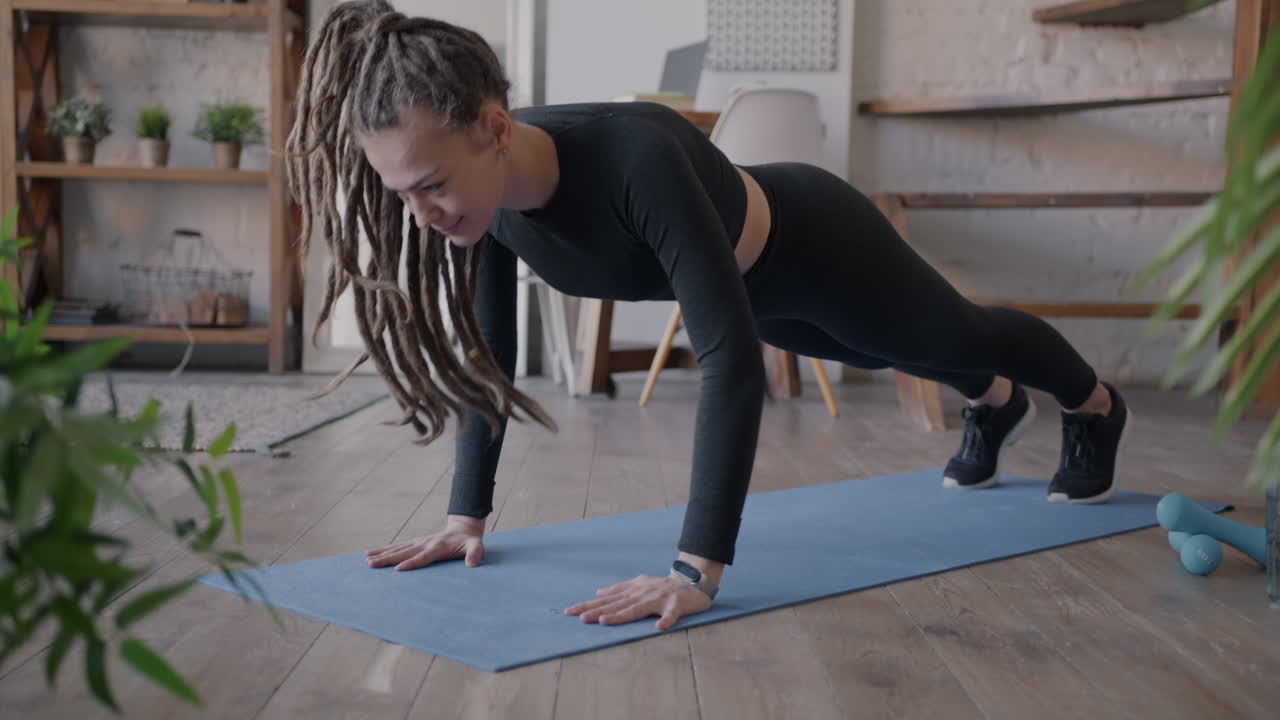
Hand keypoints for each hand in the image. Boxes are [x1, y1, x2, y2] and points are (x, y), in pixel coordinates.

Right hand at [365, 515, 485, 570]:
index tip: (397, 570)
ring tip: (366, 559)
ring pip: (397, 548)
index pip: (423, 557)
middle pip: (404, 552)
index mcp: (438, 547)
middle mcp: (425, 543)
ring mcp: (419, 542)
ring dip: (382, 553)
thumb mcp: (477, 546)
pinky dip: (384, 549)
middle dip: (387, 558)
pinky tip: (371, 553)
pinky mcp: (415, 542)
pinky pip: (398, 547)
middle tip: (371, 564)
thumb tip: (472, 564)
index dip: (411, 563)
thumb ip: (475, 554)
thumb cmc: (469, 542)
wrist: (463, 529)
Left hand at [564, 574, 713, 629]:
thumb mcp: (638, 584)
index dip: (588, 605)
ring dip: (621, 615)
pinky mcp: (676, 605)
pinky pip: (671, 614)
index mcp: (632, 592)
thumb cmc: (662, 586)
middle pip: (617, 605)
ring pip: (637, 609)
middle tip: (581, 619)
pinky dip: (666, 620)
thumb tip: (598, 592)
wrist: (691, 582)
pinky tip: (659, 626)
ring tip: (605, 621)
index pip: (606, 600)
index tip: (569, 612)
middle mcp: (642, 594)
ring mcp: (658, 599)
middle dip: (597, 611)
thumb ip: (619, 589)